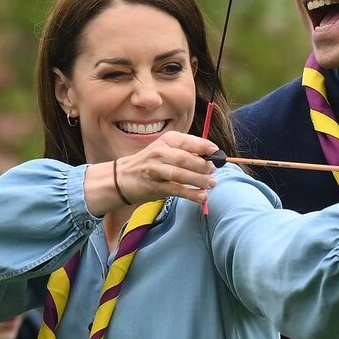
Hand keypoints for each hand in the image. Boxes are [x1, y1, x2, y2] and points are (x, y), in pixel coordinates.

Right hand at [85, 131, 217, 214]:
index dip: (204, 146)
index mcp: (166, 140)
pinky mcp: (153, 186)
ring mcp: (155, 169)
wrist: (122, 177)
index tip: (216, 151)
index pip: (188, 141)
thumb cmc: (150, 163)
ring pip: (180, 174)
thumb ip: (186, 153)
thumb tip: (212, 159)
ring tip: (212, 184)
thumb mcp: (166, 151)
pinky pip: (175, 189)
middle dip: (203, 165)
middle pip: (185, 158)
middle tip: (214, 170)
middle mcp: (160, 152)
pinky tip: (202, 197)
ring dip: (199, 179)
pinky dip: (190, 194)